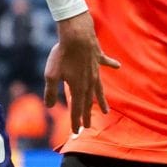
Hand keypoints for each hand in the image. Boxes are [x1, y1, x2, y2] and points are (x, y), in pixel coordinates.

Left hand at [44, 12, 119, 132]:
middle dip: (87, 115)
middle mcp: (89, 82)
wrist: (77, 35)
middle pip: (88, 102)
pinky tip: (118, 66)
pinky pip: (106, 63)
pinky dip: (112, 64)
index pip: (76, 109)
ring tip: (107, 111)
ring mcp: (95, 70)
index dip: (75, 121)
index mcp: (78, 87)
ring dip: (102, 101)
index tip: (76, 131)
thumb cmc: (63, 54)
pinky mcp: (98, 57)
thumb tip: (49, 106)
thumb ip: (50, 92)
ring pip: (99, 89)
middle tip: (88, 126)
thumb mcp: (51, 75)